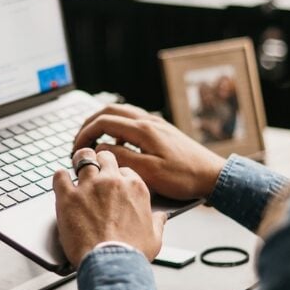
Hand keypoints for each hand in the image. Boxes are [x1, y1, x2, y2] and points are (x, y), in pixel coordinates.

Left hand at [53, 148, 165, 265]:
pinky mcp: (69, 196)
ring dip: (79, 162)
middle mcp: (112, 181)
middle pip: (105, 157)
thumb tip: (161, 217)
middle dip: (99, 161)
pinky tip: (61, 182)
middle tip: (94, 169)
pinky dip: (60, 177)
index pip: (124, 170)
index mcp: (134, 187)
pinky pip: (60, 175)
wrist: (111, 263)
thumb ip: (157, 222)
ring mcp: (89, 187)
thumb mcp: (154, 237)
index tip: (112, 184)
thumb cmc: (132, 252)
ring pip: (83, 158)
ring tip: (76, 167)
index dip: (117, 176)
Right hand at [72, 104, 226, 199]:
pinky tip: (119, 145)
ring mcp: (156, 124)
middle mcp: (149, 121)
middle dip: (90, 124)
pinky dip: (118, 128)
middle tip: (79, 141)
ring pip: (122, 113)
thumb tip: (99, 150)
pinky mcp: (162, 130)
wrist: (213, 176)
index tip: (76, 149)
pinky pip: (133, 121)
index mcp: (143, 130)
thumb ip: (121, 159)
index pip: (103, 121)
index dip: (84, 134)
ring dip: (103, 124)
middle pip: (110, 111)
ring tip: (94, 142)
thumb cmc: (184, 178)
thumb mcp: (148, 173)